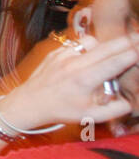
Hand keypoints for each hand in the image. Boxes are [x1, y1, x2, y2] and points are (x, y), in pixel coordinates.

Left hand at [0, 34, 136, 130]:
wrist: (30, 102)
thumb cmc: (61, 110)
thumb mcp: (90, 116)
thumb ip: (115, 110)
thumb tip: (130, 101)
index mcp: (84, 80)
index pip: (113, 63)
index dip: (130, 55)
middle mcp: (74, 64)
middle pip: (105, 47)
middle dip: (125, 42)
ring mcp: (63, 55)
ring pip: (91, 42)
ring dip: (106, 44)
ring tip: (115, 49)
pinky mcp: (56, 52)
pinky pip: (78, 44)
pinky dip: (89, 47)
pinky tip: (94, 53)